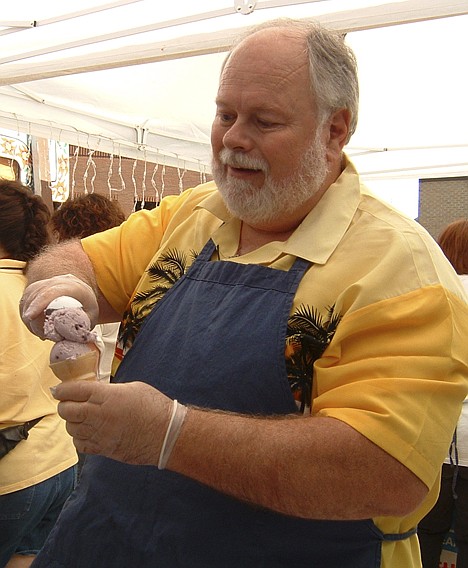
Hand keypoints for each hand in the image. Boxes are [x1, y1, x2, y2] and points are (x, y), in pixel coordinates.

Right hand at [20, 274, 98, 338]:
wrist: (84, 293)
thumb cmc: (88, 305)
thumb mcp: (92, 317)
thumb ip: (82, 326)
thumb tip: (73, 338)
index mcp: (74, 286)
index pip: (52, 292)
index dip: (39, 304)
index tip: (29, 317)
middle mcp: (59, 281)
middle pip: (37, 294)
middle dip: (32, 315)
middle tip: (40, 334)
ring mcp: (48, 282)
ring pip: (29, 296)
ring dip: (28, 315)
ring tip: (39, 332)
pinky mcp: (38, 286)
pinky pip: (26, 297)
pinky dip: (26, 312)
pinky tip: (33, 324)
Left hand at [51, 380, 172, 464]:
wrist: (166, 433)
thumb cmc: (154, 407)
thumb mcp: (132, 388)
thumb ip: (110, 390)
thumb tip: (95, 392)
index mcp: (106, 396)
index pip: (74, 391)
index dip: (62, 390)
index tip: (58, 390)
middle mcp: (99, 415)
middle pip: (67, 410)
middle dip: (64, 405)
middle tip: (68, 402)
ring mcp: (100, 434)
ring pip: (71, 428)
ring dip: (72, 422)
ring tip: (79, 417)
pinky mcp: (103, 449)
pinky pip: (80, 445)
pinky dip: (78, 438)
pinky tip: (86, 432)